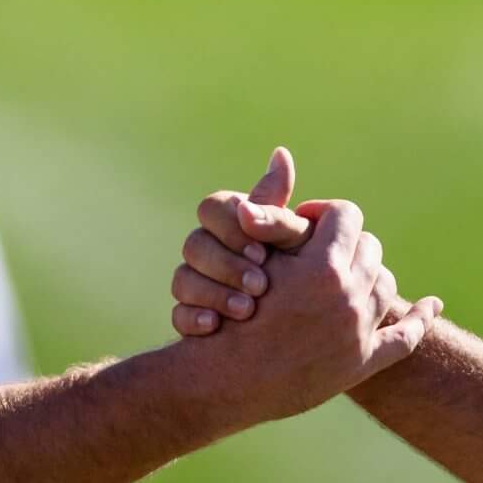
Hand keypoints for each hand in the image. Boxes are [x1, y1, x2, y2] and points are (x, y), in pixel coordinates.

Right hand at [168, 149, 439, 414]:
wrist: (223, 382)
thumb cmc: (226, 313)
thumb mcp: (248, 255)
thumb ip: (273, 207)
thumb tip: (283, 152)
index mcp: (325, 268)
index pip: (347, 215)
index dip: (324, 215)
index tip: (306, 226)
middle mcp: (351, 298)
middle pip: (370, 247)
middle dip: (348, 244)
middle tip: (324, 251)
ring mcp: (360, 332)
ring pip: (386, 284)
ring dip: (371, 275)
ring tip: (347, 277)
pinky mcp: (363, 363)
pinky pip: (407, 338)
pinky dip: (422, 319)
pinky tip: (430, 306)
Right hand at [170, 148, 307, 336]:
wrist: (304, 328)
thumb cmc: (305, 271)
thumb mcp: (296, 241)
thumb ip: (281, 210)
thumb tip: (281, 154)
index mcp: (231, 220)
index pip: (211, 207)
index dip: (233, 228)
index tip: (263, 252)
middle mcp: (208, 247)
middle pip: (194, 244)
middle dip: (227, 265)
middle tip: (261, 285)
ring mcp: (196, 282)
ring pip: (182, 279)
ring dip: (214, 293)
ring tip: (246, 309)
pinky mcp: (191, 315)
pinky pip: (178, 315)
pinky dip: (194, 319)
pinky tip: (215, 326)